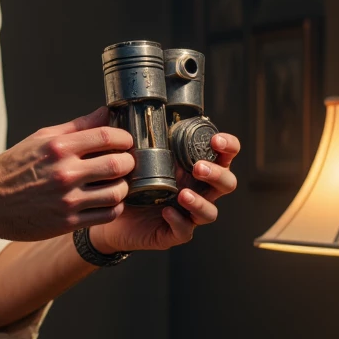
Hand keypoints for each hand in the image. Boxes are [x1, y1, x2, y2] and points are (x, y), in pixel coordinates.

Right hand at [0, 107, 133, 241]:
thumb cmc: (13, 168)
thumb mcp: (41, 139)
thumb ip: (76, 127)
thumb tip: (105, 112)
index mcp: (58, 148)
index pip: (107, 136)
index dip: (124, 138)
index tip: (125, 142)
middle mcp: (65, 173)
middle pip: (118, 164)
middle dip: (128, 162)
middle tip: (125, 162)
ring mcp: (68, 200)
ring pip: (117, 192)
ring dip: (124, 186)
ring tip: (117, 182)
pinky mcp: (68, 222)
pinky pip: (107, 214)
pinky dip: (114, 207)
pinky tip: (108, 200)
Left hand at [88, 133, 239, 254]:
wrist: (109, 212)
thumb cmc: (129, 181)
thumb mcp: (136, 155)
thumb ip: (138, 134)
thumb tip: (125, 106)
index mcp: (194, 167)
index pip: (225, 155)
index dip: (229, 147)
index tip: (216, 140)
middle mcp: (198, 190)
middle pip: (227, 184)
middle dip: (218, 174)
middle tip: (198, 167)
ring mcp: (189, 213)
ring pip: (211, 212)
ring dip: (200, 202)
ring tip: (183, 194)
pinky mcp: (174, 233)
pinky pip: (185, 231)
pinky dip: (179, 221)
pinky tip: (167, 211)